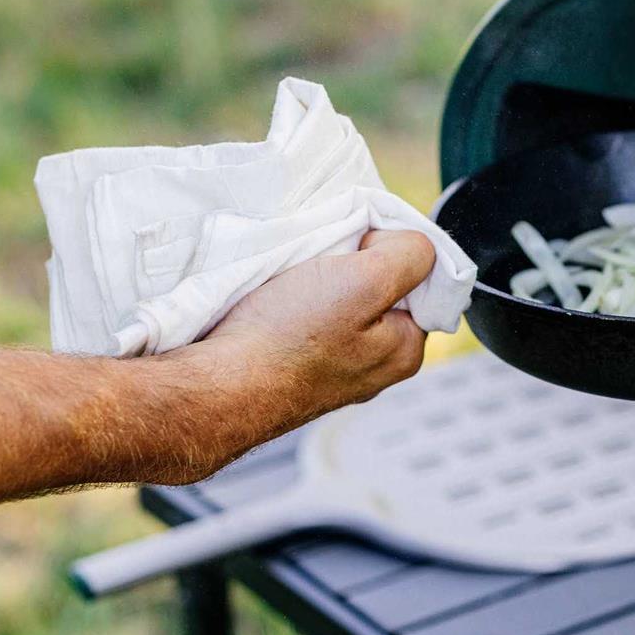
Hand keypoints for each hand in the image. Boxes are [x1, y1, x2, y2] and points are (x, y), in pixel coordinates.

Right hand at [200, 228, 435, 429]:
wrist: (212, 388)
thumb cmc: (287, 339)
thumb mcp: (365, 281)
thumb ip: (408, 256)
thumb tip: (409, 246)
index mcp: (406, 350)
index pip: (422, 280)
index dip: (390, 251)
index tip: (356, 250)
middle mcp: (376, 366)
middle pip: (381, 289)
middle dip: (354, 266)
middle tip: (321, 265)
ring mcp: (333, 370)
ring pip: (341, 301)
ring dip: (320, 280)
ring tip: (294, 283)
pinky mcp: (294, 368)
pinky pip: (307, 319)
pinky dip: (294, 301)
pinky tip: (276, 302)